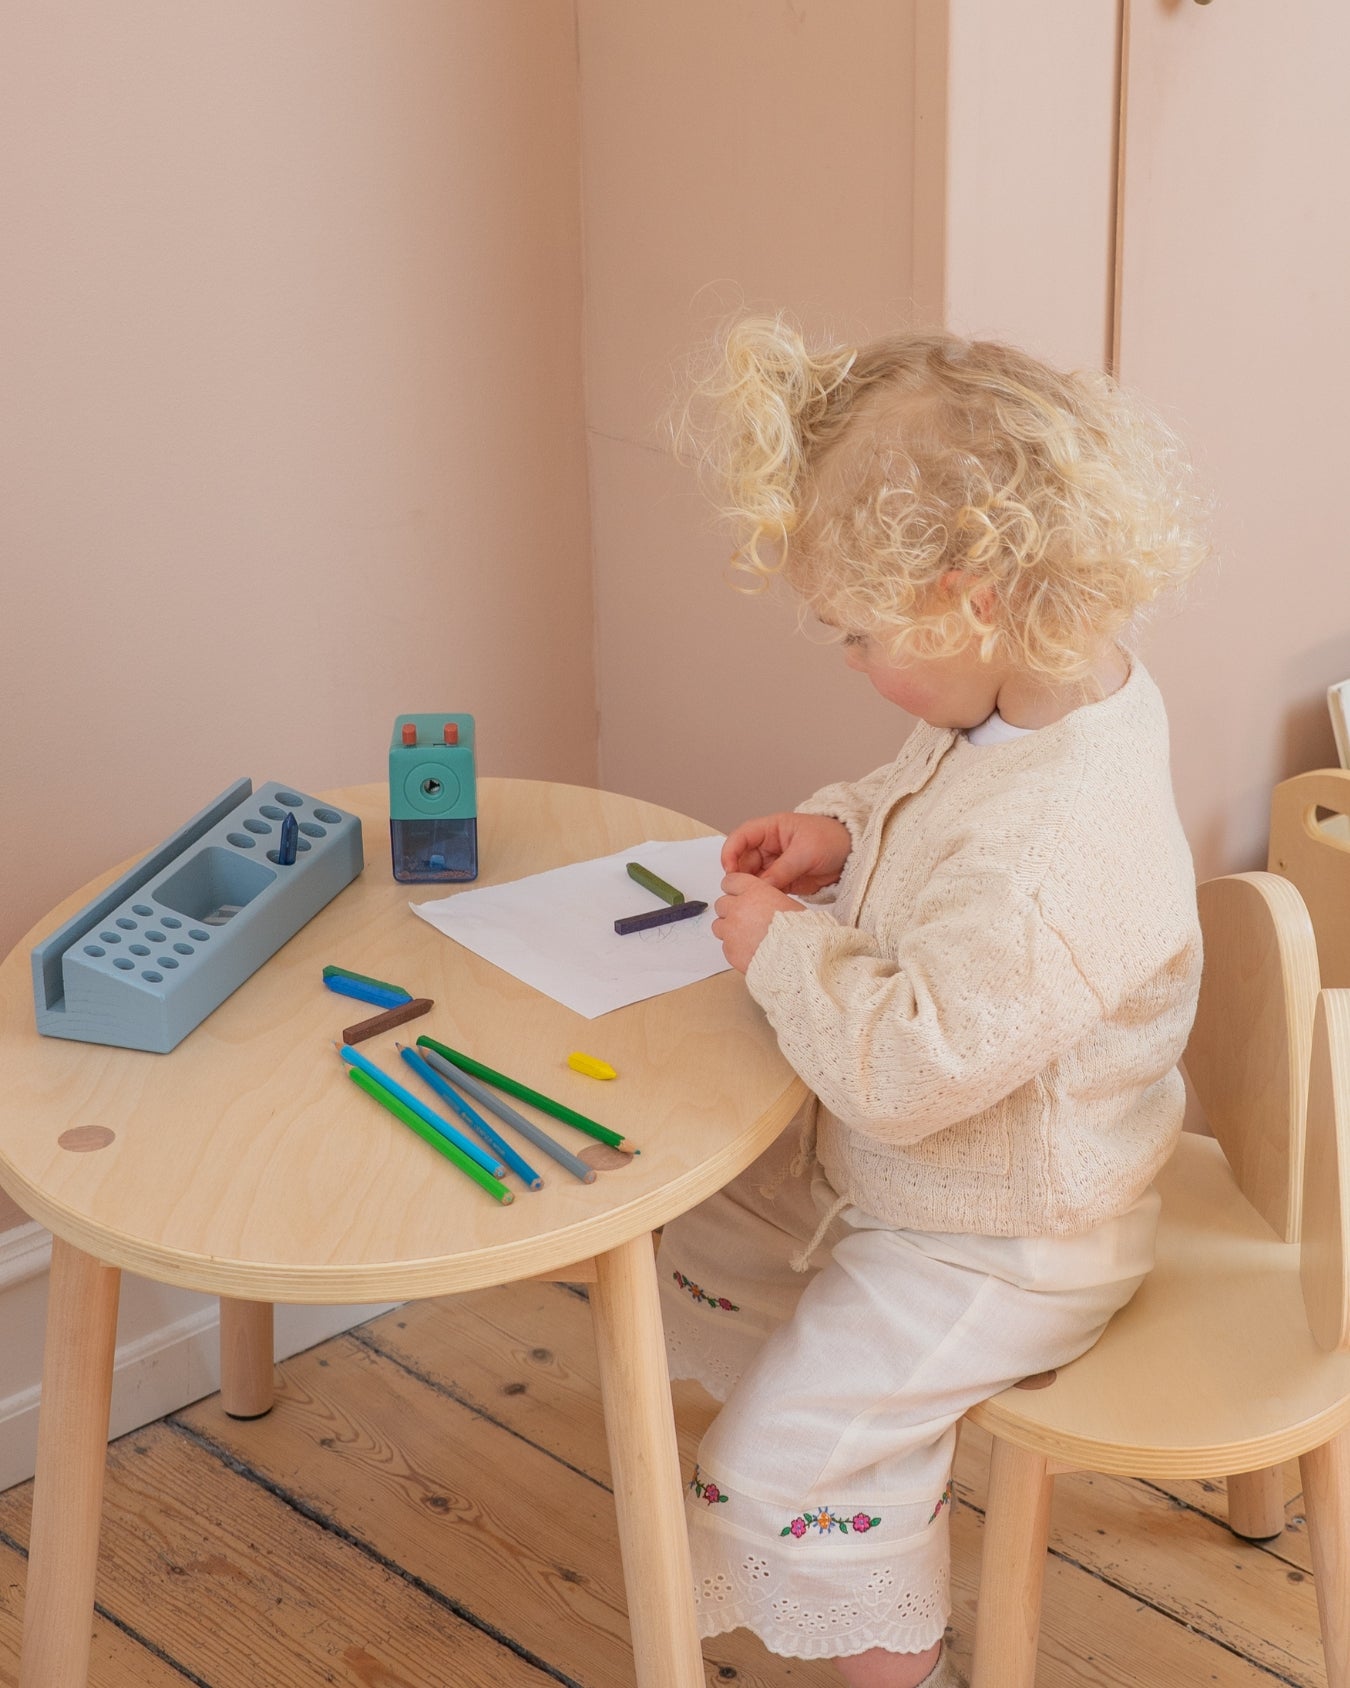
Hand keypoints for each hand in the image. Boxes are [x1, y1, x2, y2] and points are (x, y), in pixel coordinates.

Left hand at [713, 873, 805, 972]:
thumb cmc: (799, 933)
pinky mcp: (729, 950)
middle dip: (731, 911)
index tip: (737, 895)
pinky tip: (749, 951)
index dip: (734, 890)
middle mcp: (739, 908)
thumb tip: (765, 903)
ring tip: (746, 937)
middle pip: (721, 904)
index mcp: (754, 892)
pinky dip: (734, 949)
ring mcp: (731, 930)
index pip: (730, 882)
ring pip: (718, 925)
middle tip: (745, 920)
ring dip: (728, 929)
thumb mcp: (788, 904)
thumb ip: (768, 900)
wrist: (796, 959)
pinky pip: (725, 946)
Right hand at [721, 811, 852, 894]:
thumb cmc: (832, 839)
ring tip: (756, 900)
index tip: (730, 869)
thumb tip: (760, 886)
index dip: (731, 852)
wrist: (854, 854)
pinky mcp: (784, 881)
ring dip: (752, 889)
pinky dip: (764, 897)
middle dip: (740, 875)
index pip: (741, 837)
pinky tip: (766, 904)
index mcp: (771, 829)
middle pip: (743, 861)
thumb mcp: (805, 852)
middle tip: (743, 891)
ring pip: (754, 878)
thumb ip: (782, 869)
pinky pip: (767, 889)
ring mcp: (776, 864)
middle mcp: (769, 847)